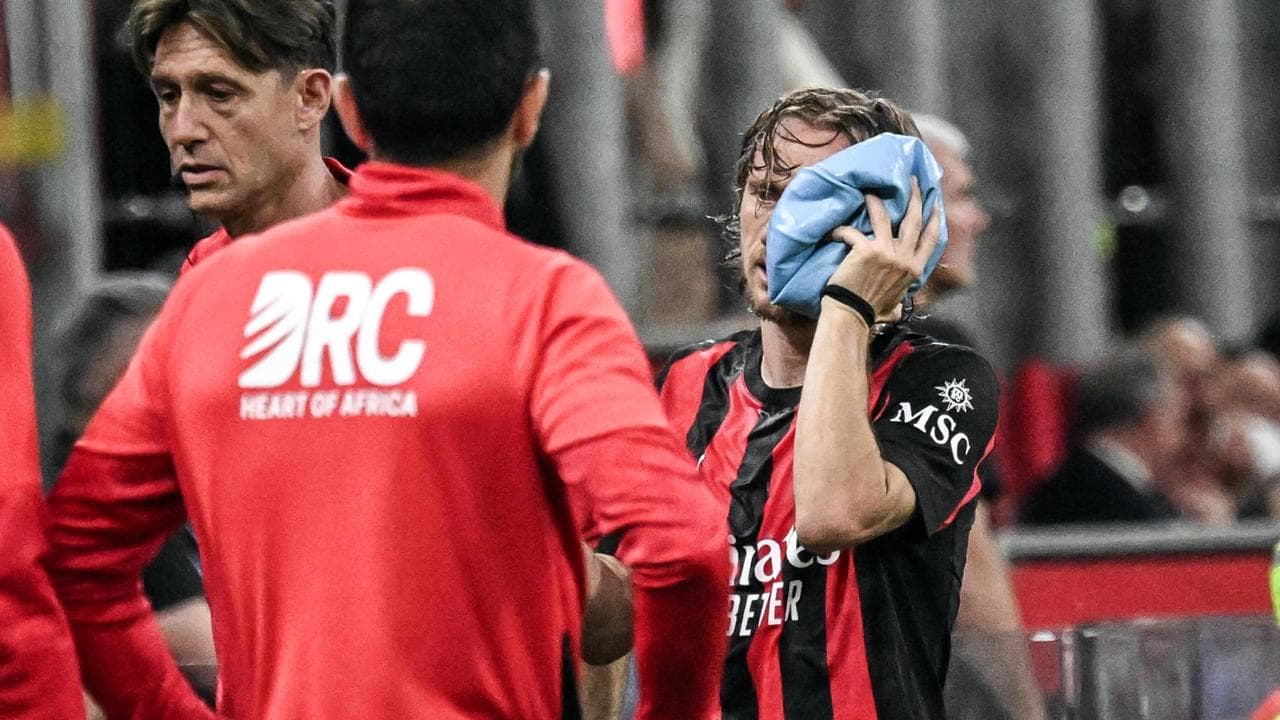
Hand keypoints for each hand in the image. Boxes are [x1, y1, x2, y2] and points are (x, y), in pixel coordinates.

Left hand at [825, 178, 939, 320]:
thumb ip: (900, 299)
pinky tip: (833, 231)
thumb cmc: (870, 313)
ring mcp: (886, 253)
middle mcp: (904, 259)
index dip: (935, 219)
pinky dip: (841, 230)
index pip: (931, 239)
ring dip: (876, 201)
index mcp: (914, 270)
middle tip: (914, 180)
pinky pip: (853, 231)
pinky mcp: (865, 250)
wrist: (852, 315)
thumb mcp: (895, 305)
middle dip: (916, 197)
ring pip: (884, 216)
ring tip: (869, 190)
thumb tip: (898, 306)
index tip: (936, 203)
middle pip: (914, 220)